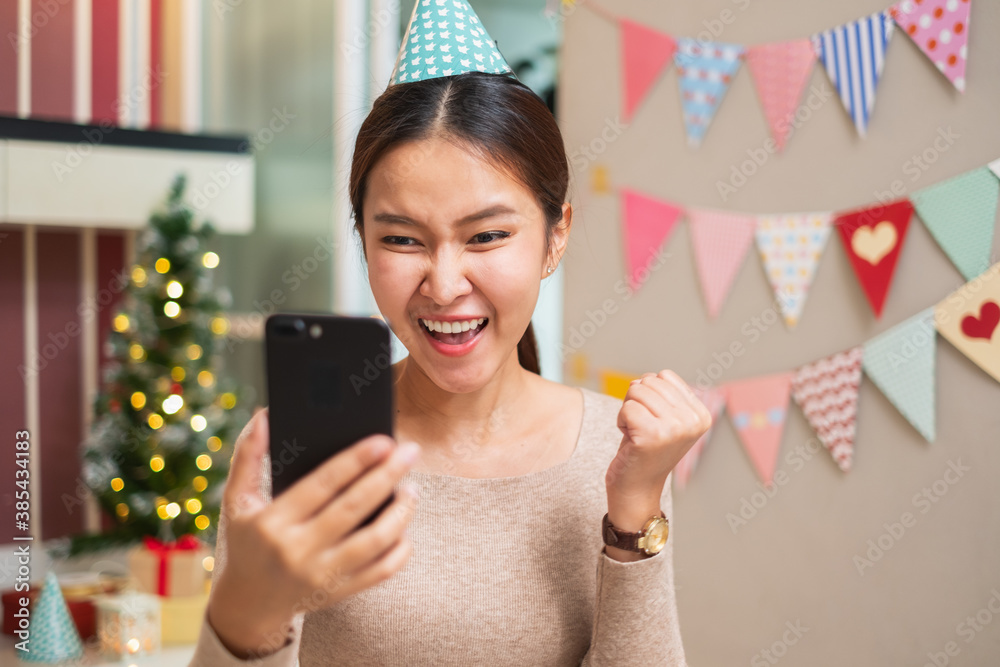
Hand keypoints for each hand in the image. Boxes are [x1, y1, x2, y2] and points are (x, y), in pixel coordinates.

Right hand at [206, 408, 420, 658]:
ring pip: (374, 541)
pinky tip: (405, 526)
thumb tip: (264, 416)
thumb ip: (247, 456)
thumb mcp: (237, 501)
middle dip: (387, 476)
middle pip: (354, 508)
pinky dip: (400, 548)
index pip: (322, 485)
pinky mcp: (340, 592)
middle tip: (410, 452)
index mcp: (273, 522)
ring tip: (411, 487)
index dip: (355, 460)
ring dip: (400, 511)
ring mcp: (322, 575)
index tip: (383, 440)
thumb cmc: (248, 541)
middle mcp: (298, 551)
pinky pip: (381, 570)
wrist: (249, 604)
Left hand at [605, 371, 711, 530]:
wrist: (636, 488)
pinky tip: (631, 440)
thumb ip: (659, 392)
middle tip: (642, 428)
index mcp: (701, 414)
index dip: (650, 394)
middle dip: (637, 401)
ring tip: (637, 434)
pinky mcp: (653, 436)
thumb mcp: (663, 416)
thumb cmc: (645, 448)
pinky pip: (626, 408)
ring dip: (628, 411)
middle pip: (649, 381)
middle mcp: (692, 421)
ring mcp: (675, 428)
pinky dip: (621, 422)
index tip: (654, 420)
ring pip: (636, 391)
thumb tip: (640, 380)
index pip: (665, 375)